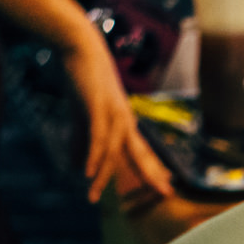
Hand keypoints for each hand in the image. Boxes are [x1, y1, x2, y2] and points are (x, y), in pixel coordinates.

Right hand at [64, 37, 173, 203]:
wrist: (79, 46)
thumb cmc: (83, 79)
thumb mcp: (82, 114)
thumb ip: (81, 139)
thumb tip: (77, 163)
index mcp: (124, 122)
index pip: (142, 151)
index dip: (153, 169)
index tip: (166, 185)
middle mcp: (124, 120)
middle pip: (139, 154)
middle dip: (151, 175)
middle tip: (166, 194)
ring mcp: (113, 114)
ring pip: (112, 152)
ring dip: (101, 176)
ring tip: (93, 197)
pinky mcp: (97, 107)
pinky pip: (97, 137)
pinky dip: (92, 156)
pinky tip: (87, 172)